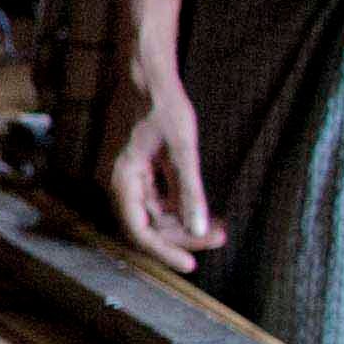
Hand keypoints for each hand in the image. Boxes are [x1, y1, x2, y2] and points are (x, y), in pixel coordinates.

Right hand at [96, 57, 221, 273]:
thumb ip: (190, 191)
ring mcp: (131, 179)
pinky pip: (159, 202)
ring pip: (155, 216)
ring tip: (219, 227)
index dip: (164, 251)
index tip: (192, 266)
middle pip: (149, 227)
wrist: (150, 77)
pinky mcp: (142, 173)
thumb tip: (200, 229)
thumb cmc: (164, 107)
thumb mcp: (183, 149)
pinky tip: (205, 210)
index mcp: (123, 180)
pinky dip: (181, 209)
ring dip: (184, 225)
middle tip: (221, 237)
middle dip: (183, 237)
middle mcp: (122, 184)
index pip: (139, 231)